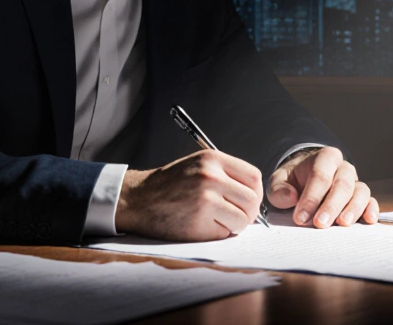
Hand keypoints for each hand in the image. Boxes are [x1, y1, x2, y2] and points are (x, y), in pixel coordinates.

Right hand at [115, 150, 263, 240]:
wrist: (137, 199)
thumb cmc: (169, 184)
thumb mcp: (197, 165)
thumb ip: (225, 174)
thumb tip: (255, 197)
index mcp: (212, 159)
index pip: (254, 177)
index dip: (255, 193)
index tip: (249, 202)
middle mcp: (210, 177)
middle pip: (252, 201)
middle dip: (248, 213)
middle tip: (236, 217)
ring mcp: (205, 201)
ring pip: (241, 220)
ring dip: (233, 225)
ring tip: (216, 220)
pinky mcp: (198, 223)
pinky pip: (224, 233)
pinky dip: (217, 233)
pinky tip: (200, 225)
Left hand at [267, 147, 378, 227]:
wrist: (305, 179)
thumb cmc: (293, 180)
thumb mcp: (279, 180)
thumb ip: (279, 189)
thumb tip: (291, 197)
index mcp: (324, 157)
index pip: (320, 176)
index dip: (311, 197)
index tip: (300, 217)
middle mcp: (343, 168)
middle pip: (342, 185)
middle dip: (331, 206)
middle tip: (320, 224)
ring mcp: (355, 182)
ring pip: (360, 192)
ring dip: (352, 209)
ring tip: (342, 224)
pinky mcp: (361, 197)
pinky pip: (371, 201)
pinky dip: (371, 210)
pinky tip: (368, 220)